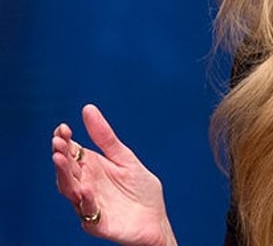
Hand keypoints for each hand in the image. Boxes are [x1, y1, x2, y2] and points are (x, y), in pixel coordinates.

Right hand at [52, 104, 177, 245]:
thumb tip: (87, 108)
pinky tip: (84, 187)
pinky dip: (85, 200)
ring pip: (70, 190)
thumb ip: (105, 137)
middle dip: (61, 155)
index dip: (65, 140)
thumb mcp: (125, 157)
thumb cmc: (140, 190)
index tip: (62, 128)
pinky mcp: (96, 222)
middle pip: (68, 170)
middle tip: (58, 141)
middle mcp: (86, 184)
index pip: (73, 152)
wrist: (155, 220)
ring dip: (64, 175)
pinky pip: (87, 211)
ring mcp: (89, 204)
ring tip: (60, 158)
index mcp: (92, 168)